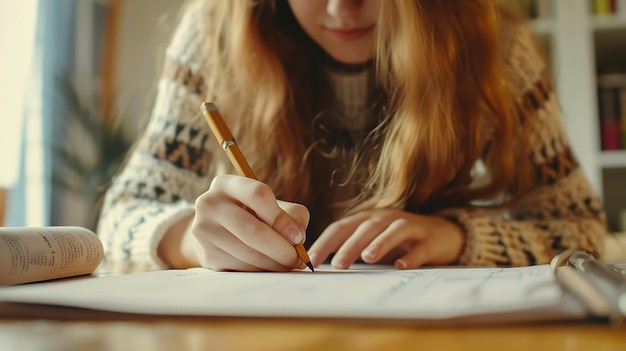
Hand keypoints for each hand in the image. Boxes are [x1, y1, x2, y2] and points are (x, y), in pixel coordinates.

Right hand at [189, 174, 309, 270]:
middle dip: (282, 249)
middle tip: (298, 260)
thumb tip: (298, 235)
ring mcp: (204, 231)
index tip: (298, 236)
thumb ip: (292, 214)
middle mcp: (210, 204)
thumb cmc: (251, 213)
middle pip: (254, 231)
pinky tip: (271, 267)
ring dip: (275, 264)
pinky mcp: (207, 255)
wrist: (214, 230)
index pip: (258, 195)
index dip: (282, 219)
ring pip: (250, 254)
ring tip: (288, 265)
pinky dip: (262, 271)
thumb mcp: (271, 204)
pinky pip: (243, 268)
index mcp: (227, 184)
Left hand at [308, 209, 464, 268]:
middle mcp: (386, 219)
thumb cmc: (398, 241)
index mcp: (367, 219)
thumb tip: (323, 270)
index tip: (310, 262)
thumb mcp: (372, 241)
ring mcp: (409, 227)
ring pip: (393, 231)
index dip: (325, 243)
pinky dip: (410, 256)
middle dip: (349, 245)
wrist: (442, 233)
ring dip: (379, 243)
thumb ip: (352, 250)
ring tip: (367, 258)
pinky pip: (419, 247)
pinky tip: (401, 266)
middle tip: (337, 265)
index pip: (341, 227)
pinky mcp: (429, 240)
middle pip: (365, 228)